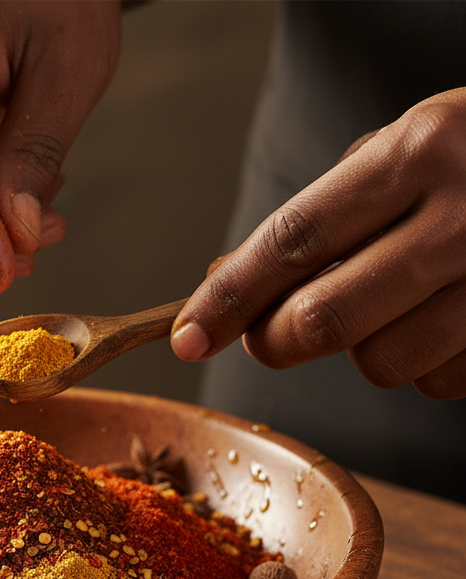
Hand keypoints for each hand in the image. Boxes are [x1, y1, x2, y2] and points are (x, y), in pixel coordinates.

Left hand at [171, 87, 465, 399]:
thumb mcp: (411, 148)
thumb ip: (327, 214)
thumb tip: (228, 284)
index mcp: (422, 152)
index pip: (294, 241)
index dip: (228, 298)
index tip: (187, 337)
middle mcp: (465, 216)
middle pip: (323, 320)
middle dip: (276, 341)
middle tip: (273, 333)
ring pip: (380, 364)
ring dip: (365, 350)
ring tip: (397, 303)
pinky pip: (438, 383)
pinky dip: (425, 364)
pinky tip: (447, 317)